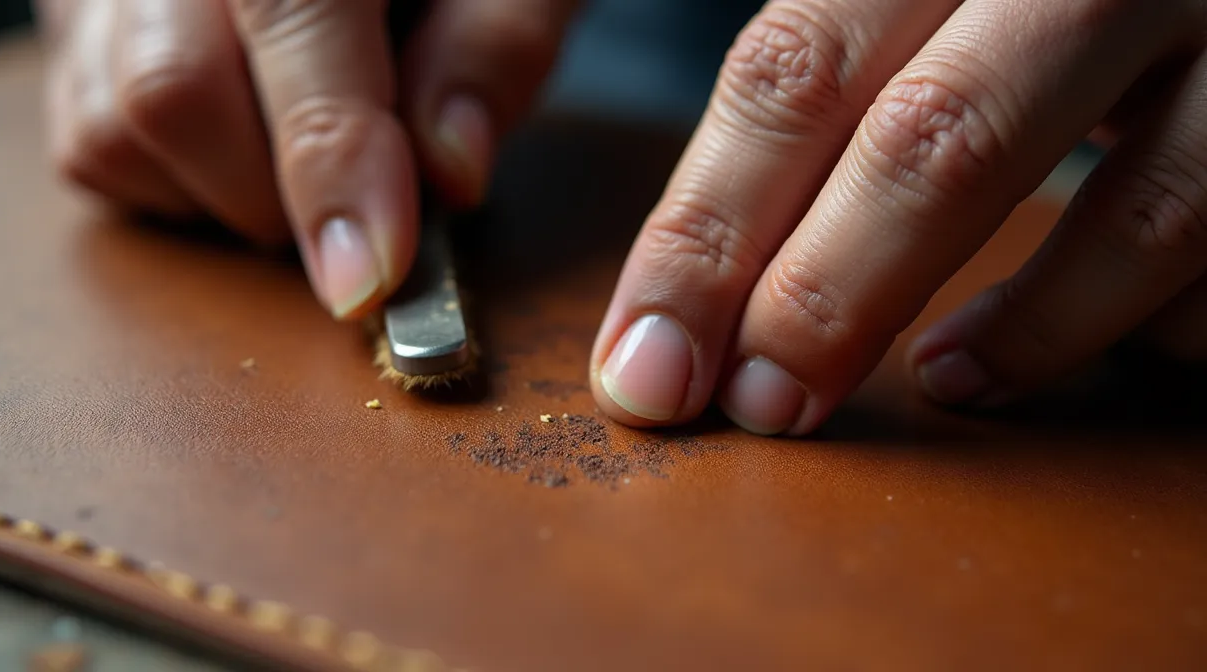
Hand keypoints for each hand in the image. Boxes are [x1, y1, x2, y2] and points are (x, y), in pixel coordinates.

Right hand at [37, 0, 577, 318]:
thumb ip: (494, 48)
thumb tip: (451, 171)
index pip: (295, 17)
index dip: (331, 161)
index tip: (368, 278)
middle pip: (174, 90)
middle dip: (278, 192)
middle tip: (361, 193)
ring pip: (114, 130)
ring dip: (226, 192)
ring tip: (298, 147)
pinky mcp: (73, 35)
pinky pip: (91, 150)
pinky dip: (178, 186)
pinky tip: (242, 141)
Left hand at [590, 0, 1206, 433]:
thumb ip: (816, 83)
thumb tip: (681, 283)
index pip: (792, 73)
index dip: (707, 232)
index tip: (647, 363)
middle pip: (934, 140)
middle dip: (826, 299)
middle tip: (759, 408)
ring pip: (1139, 211)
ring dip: (1026, 330)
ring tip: (940, 383)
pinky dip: (1168, 319)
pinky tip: (1110, 343)